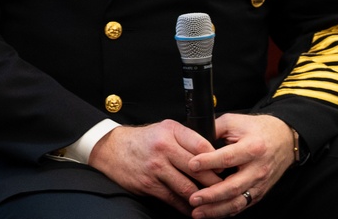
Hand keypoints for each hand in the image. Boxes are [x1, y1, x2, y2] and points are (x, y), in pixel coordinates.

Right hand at [88, 120, 221, 215]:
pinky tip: (196, 208)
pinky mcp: (149, 184)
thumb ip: (186, 139)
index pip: (203, 146)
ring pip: (189, 188)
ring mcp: (156, 168)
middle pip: (199, 170)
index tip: (224, 168)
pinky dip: (187, 207)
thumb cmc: (142, 140)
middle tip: (226, 188)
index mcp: (170, 131)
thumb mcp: (164, 129)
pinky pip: (174, 199)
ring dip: (204, 198)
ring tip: (214, 201)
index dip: (217, 159)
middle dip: (215, 182)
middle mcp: (163, 148)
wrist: (111, 149)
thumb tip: (213, 155)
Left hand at [187, 114, 294, 217]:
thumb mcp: (234, 121)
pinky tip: (211, 213)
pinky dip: (226, 211)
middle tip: (193, 198)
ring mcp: (260, 183)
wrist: (283, 139)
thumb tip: (193, 139)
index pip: (228, 158)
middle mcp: (258, 169)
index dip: (208, 162)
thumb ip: (214, 129)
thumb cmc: (255, 129)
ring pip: (237, 201)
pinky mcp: (259, 193)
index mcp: (253, 148)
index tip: (191, 165)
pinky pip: (242, 205)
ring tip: (198, 212)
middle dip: (211, 195)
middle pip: (233, 186)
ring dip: (216, 209)